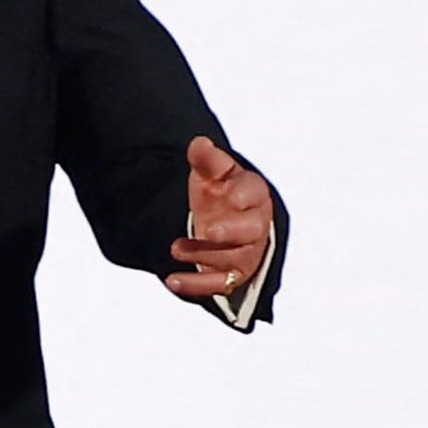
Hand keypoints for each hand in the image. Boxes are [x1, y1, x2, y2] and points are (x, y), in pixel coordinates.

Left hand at [167, 136, 274, 303]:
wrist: (224, 217)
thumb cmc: (222, 193)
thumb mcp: (213, 174)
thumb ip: (206, 160)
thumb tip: (199, 143)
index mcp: (252, 195)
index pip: (254, 192)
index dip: (243, 194)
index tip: (229, 196)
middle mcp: (255, 224)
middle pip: (251, 230)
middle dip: (231, 231)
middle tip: (209, 230)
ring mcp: (246, 251)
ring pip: (233, 258)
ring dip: (203, 255)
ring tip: (175, 248)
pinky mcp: (233, 272)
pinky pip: (220, 284)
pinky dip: (196, 285)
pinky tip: (172, 280)